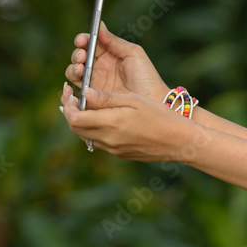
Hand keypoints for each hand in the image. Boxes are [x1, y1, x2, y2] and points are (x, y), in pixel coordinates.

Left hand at [60, 84, 199, 161]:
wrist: (179, 141)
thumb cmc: (160, 116)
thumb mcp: (133, 100)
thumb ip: (106, 98)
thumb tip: (84, 92)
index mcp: (111, 123)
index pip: (74, 118)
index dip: (67, 106)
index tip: (70, 93)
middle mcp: (109, 139)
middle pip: (75, 128)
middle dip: (70, 113)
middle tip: (73, 99)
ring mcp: (114, 149)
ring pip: (86, 136)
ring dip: (81, 122)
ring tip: (86, 107)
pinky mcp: (120, 154)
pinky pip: (99, 142)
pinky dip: (94, 130)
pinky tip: (103, 119)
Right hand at [65, 22, 169, 102]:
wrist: (152, 101)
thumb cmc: (146, 77)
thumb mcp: (133, 54)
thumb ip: (115, 41)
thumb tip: (100, 26)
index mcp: (109, 55)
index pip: (90, 44)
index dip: (83, 40)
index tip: (82, 40)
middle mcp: (99, 68)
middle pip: (79, 57)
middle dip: (77, 54)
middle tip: (82, 56)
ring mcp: (95, 83)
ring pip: (75, 72)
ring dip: (73, 68)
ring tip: (80, 69)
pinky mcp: (92, 97)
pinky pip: (77, 90)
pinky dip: (73, 83)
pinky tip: (79, 80)